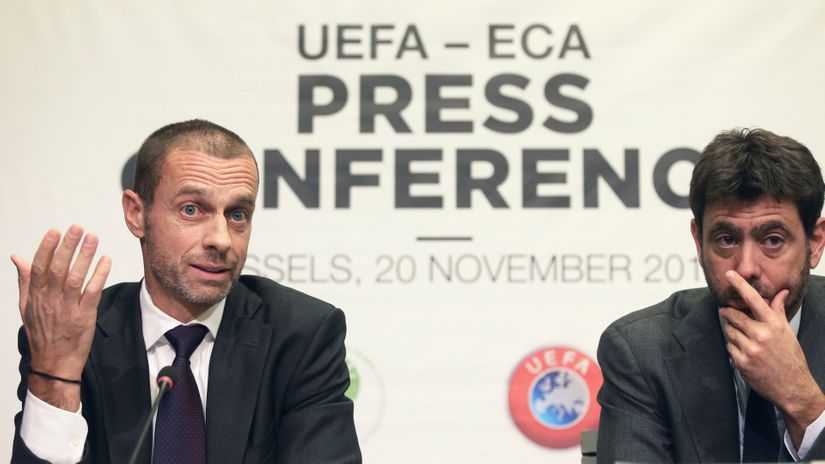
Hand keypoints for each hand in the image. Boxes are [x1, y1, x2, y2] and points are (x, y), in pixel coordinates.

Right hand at [11, 225, 110, 409]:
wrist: (54, 362)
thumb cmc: (42, 332)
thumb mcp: (26, 306)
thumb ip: (24, 280)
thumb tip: (17, 257)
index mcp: (35, 296)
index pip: (39, 267)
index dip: (47, 248)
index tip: (55, 231)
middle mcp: (50, 300)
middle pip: (58, 269)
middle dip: (68, 246)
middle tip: (77, 228)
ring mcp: (67, 308)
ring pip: (75, 278)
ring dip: (85, 257)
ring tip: (93, 238)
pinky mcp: (84, 316)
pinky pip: (92, 292)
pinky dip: (99, 275)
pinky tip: (106, 261)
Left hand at [719, 270, 824, 446]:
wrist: (793, 387)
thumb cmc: (790, 357)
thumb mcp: (787, 332)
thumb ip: (778, 311)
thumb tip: (781, 292)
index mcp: (774, 325)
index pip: (754, 299)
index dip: (740, 285)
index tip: (730, 275)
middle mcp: (761, 335)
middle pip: (733, 315)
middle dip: (728, 313)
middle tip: (727, 312)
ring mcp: (750, 349)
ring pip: (729, 331)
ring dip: (732, 332)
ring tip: (744, 338)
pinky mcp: (742, 362)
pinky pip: (729, 347)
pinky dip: (734, 347)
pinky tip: (745, 352)